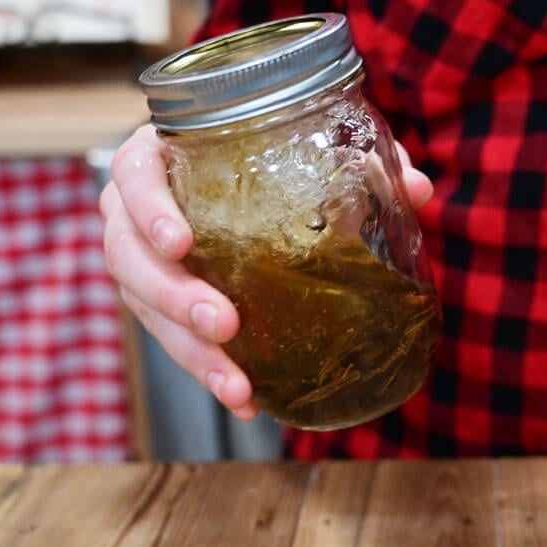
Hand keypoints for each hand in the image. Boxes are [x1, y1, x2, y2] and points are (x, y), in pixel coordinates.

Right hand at [98, 124, 433, 418]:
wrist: (237, 176)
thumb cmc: (263, 153)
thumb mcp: (308, 146)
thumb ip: (363, 159)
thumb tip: (418, 190)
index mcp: (157, 157)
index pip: (132, 175)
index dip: (147, 208)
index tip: (180, 242)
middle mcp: (134, 211)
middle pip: (127, 257)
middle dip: (174, 297)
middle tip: (225, 324)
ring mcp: (140, 260)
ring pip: (144, 310)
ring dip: (190, 352)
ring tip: (237, 386)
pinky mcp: (155, 302)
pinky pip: (170, 340)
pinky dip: (208, 371)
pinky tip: (247, 400)